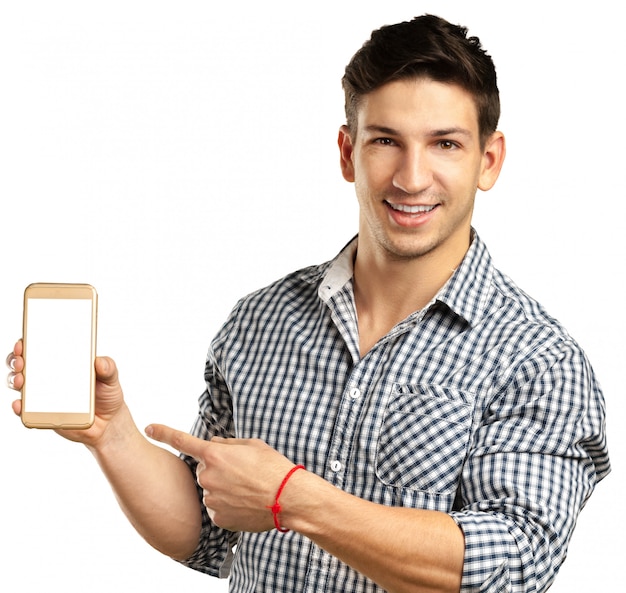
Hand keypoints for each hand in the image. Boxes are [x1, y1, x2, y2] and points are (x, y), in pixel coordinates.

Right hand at [6, 340, 126, 446]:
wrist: (108, 422)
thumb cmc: (107, 395)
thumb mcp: (111, 378)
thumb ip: (108, 368)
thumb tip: (99, 362)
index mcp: (65, 363)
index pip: (42, 348)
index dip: (30, 342)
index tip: (25, 341)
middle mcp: (50, 376)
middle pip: (25, 364)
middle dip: (18, 360)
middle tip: (22, 361)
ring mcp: (44, 395)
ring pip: (21, 384)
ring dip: (16, 380)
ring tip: (21, 381)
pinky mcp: (43, 413)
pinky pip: (26, 410)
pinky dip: (20, 406)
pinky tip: (21, 404)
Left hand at [146, 424, 296, 531]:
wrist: (288, 498)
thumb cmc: (273, 467)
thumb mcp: (252, 445)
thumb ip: (227, 444)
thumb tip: (213, 444)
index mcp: (215, 454)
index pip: (182, 441)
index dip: (163, 433)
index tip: (149, 427)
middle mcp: (207, 476)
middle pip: (205, 470)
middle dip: (219, 470)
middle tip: (244, 474)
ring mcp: (210, 499)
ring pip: (211, 490)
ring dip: (224, 489)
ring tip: (248, 490)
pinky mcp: (217, 518)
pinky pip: (217, 509)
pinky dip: (228, 507)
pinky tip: (246, 504)